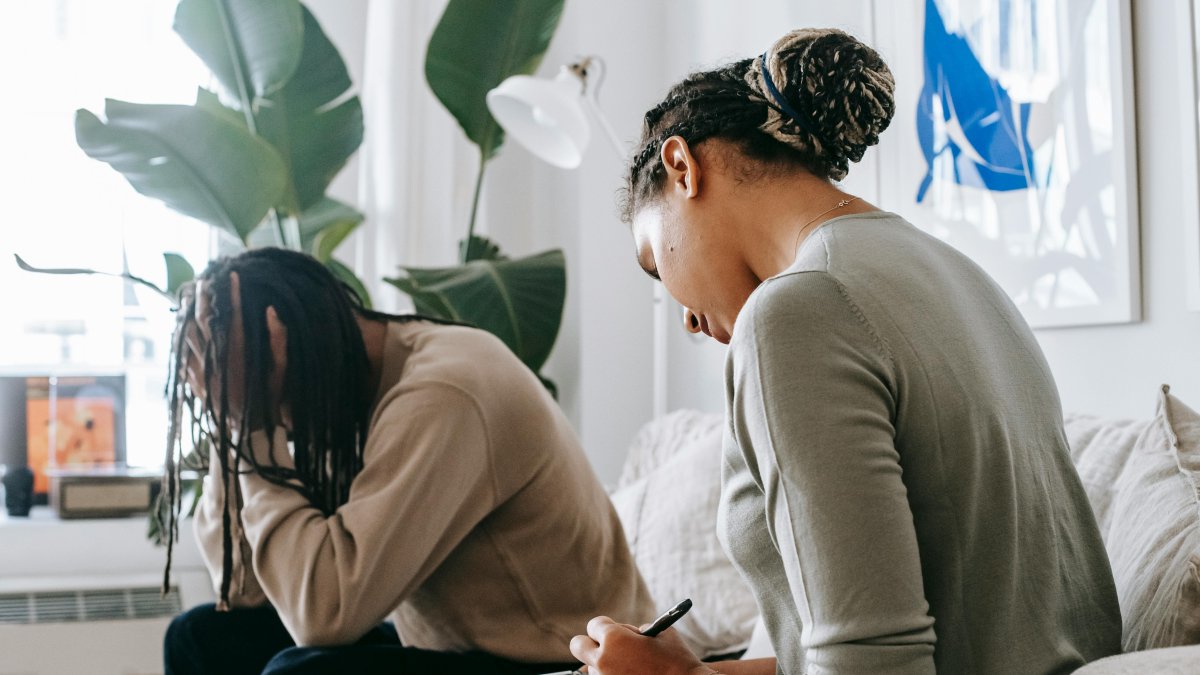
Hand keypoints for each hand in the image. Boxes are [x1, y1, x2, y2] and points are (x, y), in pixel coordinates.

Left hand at [186, 272, 289, 431]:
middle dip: (204, 298)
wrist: (247, 433)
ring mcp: (202, 370)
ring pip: (187, 334)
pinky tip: (182, 328)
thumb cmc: (270, 400)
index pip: (234, 316)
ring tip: (189, 298)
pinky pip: (183, 353)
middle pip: (204, 321)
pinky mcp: (193, 380)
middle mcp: (218, 359)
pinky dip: (182, 337)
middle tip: (203, 280)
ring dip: (188, 315)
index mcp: (240, 354)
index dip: (232, 294)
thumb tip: (271, 310)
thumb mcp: (282, 372)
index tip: (231, 275)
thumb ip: (279, 341)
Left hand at [569, 616, 714, 674]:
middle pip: (579, 645)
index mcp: (614, 638)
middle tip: (606, 647)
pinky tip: (630, 674)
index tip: (614, 631)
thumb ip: (638, 630)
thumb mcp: (661, 633)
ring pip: (591, 667)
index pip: (595, 625)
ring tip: (629, 667)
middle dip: (591, 643)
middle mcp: (603, 660)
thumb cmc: (678, 661)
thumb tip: (629, 635)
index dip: (607, 627)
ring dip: (604, 664)